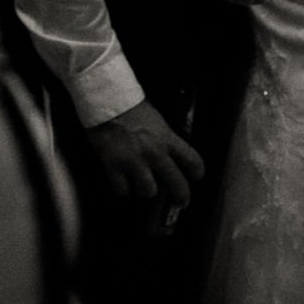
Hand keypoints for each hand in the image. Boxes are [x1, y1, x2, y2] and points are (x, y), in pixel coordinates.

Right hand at [84, 99, 203, 223]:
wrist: (106, 102)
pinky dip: (122, 188)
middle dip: (181, 196)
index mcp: (167, 139)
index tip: (196, 177)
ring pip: (148, 191)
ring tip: (142, 184)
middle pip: (177, 184)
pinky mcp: (113, 166)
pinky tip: (122, 181)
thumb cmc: (132, 108)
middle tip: (180, 202)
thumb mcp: (157, 121)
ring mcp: (133, 162)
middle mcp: (154, 153)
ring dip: (146, 189)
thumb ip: (165, 140)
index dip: (197, 172)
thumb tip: (170, 156)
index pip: (193, 161)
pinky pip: (122, 190)